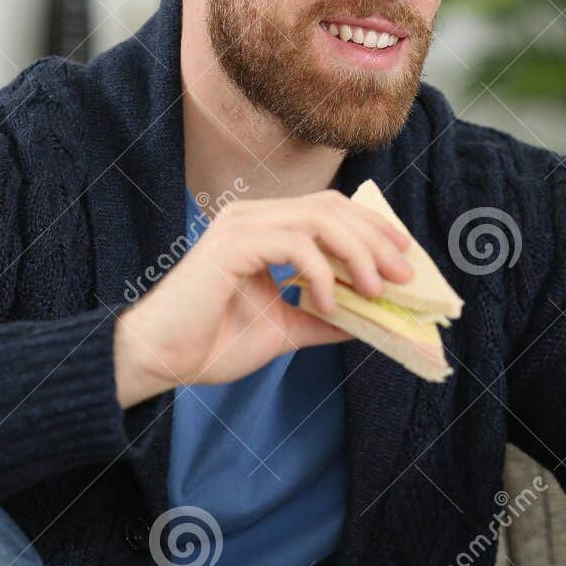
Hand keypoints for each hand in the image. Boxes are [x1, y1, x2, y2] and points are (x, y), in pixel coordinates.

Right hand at [113, 190, 413, 405]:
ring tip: (373, 292)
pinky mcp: (232, 244)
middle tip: (404, 276)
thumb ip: (323, 318)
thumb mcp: (284, 328)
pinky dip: (321, 273)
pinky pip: (294, 245)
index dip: (372, 230)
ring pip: (319, 219)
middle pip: (333, 207)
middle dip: (376, 240)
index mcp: (264, 229)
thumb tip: (368, 319)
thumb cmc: (210, 343)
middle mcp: (254, 216)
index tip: (404, 260)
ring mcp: (242, 225)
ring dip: (357, 255)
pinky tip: (329, 304)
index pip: (330, 210)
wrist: (161, 359)